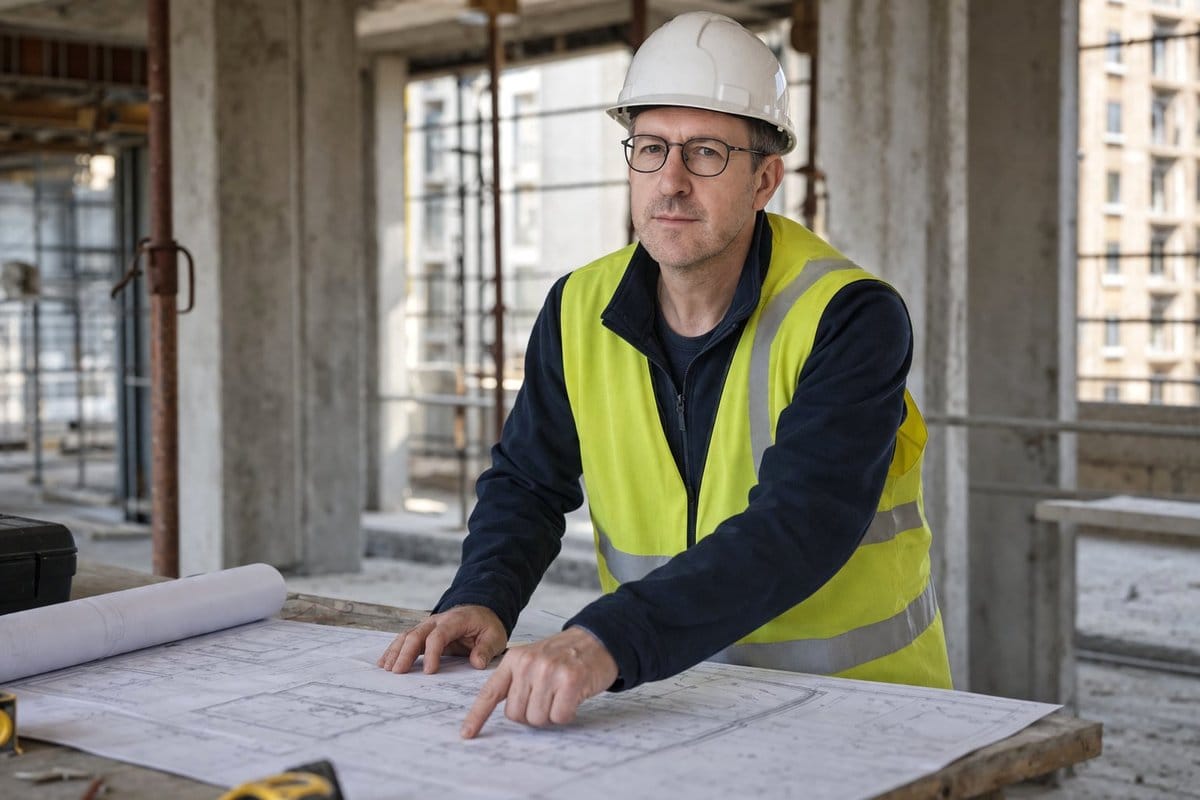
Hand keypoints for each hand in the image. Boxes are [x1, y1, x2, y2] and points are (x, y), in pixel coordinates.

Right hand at [377, 604, 506, 673]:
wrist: (481, 613)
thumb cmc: (487, 626)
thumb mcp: (495, 637)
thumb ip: (486, 649)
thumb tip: (477, 663)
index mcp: (455, 620)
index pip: (439, 635)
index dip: (432, 653)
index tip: (429, 672)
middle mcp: (437, 621)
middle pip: (417, 634)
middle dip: (405, 653)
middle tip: (398, 672)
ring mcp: (428, 626)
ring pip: (407, 636)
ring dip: (395, 651)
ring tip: (387, 669)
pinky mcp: (423, 633)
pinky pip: (405, 639)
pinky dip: (393, 650)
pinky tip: (384, 662)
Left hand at [460, 626, 617, 738]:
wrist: (597, 639)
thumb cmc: (565, 655)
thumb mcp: (533, 659)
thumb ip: (517, 681)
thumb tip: (510, 714)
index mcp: (515, 659)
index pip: (490, 692)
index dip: (477, 716)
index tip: (467, 734)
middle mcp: (528, 664)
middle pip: (516, 715)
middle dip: (532, 714)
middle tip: (547, 698)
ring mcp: (549, 671)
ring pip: (538, 718)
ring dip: (551, 713)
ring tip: (561, 694)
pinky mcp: (570, 681)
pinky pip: (559, 716)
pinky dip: (567, 713)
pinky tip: (573, 696)